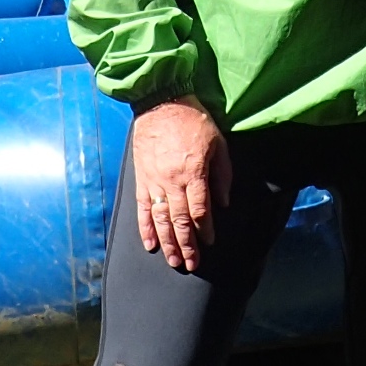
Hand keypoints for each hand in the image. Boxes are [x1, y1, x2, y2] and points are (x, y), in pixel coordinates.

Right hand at [131, 98, 231, 270]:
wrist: (161, 102)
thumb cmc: (193, 120)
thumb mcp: (218, 142)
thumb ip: (222, 174)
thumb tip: (223, 202)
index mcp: (193, 172)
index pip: (199, 209)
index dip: (204, 229)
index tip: (209, 243)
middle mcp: (172, 181)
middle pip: (179, 220)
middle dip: (187, 245)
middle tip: (192, 264)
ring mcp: (154, 181)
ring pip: (161, 219)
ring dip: (167, 242)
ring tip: (173, 260)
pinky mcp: (142, 178)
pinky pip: (143, 208)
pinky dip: (145, 227)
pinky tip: (150, 243)